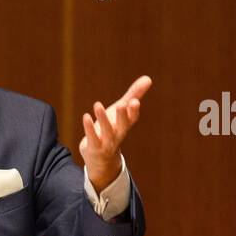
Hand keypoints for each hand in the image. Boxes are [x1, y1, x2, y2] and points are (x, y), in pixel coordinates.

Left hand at [80, 75, 151, 192]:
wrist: (101, 157)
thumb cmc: (112, 128)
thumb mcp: (121, 110)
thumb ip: (134, 95)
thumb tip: (148, 78)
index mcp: (125, 124)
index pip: (132, 118)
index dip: (133, 111)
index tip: (135, 101)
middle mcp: (118, 134)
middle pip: (122, 126)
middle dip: (122, 116)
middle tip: (122, 104)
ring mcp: (106, 142)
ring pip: (106, 131)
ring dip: (102, 118)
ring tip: (97, 104)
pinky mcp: (94, 146)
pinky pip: (92, 138)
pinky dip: (89, 128)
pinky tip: (86, 116)